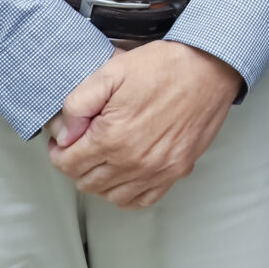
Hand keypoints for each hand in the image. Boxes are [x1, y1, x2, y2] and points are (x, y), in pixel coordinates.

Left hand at [45, 40, 245, 207]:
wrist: (210, 69)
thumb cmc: (164, 67)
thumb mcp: (111, 72)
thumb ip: (78, 103)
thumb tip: (63, 133)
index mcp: (112, 137)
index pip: (68, 163)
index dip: (59, 151)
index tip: (64, 140)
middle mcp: (134, 162)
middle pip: (86, 182)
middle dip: (77, 164)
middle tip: (82, 144)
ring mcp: (157, 171)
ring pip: (111, 195)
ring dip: (99, 180)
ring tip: (102, 158)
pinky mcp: (176, 172)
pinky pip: (141, 200)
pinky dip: (127, 193)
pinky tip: (125, 174)